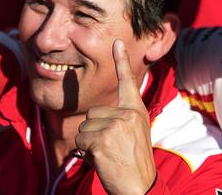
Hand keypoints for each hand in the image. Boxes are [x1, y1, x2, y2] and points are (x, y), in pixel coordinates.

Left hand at [75, 40, 156, 194]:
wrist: (140, 187)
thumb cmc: (133, 163)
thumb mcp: (133, 134)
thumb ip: (119, 120)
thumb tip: (91, 118)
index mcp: (136, 110)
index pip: (128, 81)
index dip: (121, 60)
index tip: (117, 41)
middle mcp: (128, 114)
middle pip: (91, 113)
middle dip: (93, 133)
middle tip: (110, 149)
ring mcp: (117, 125)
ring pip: (83, 127)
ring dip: (88, 144)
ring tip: (108, 155)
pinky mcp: (104, 138)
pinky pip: (80, 141)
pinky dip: (86, 154)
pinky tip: (103, 161)